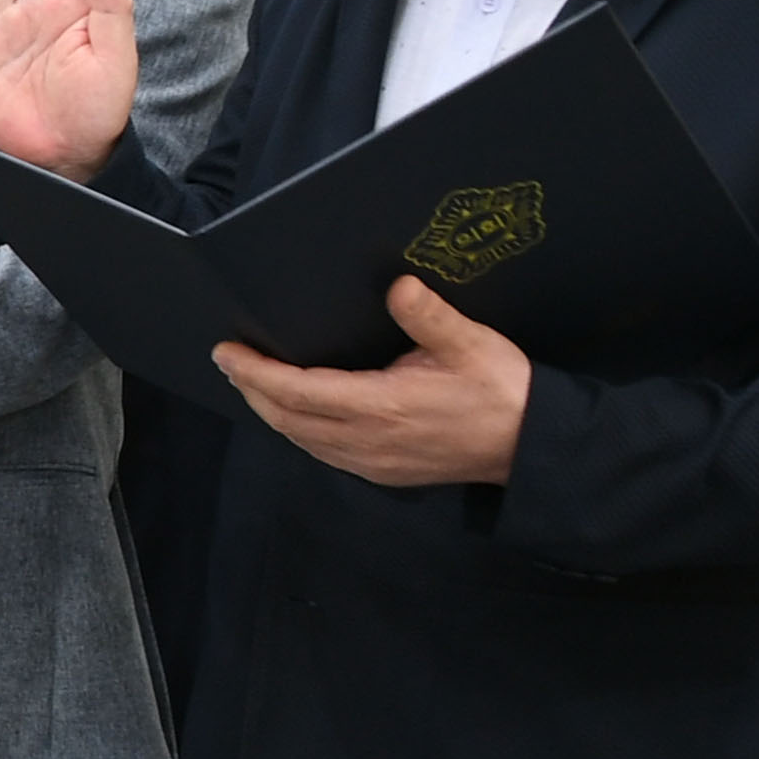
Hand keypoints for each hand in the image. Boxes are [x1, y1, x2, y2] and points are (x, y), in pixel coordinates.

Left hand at [220, 280, 533, 488]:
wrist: (531, 445)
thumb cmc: (501, 390)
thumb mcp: (470, 342)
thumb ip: (429, 316)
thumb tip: (398, 286)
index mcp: (381, 406)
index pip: (297, 390)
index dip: (255, 372)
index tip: (227, 352)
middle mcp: (367, 440)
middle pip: (286, 418)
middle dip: (251, 389)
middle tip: (228, 361)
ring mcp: (372, 462)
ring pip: (301, 439)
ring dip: (271, 411)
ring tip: (251, 382)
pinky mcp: (383, 472)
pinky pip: (323, 452)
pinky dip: (297, 429)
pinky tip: (294, 412)